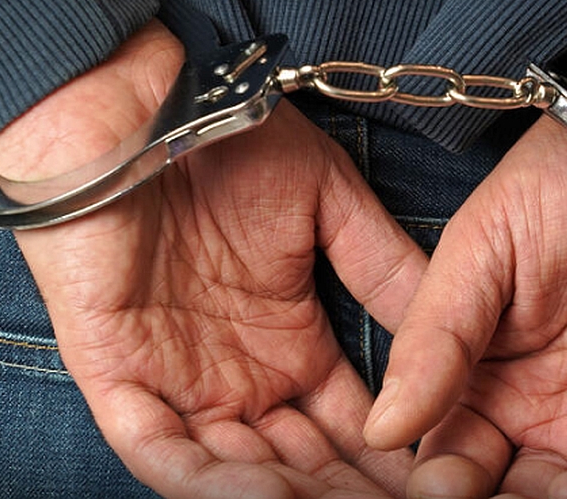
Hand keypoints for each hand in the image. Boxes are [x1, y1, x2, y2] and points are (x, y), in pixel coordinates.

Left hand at [0, 22, 426, 497]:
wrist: (139, 107)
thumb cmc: (232, 142)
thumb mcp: (328, 200)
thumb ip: (382, 262)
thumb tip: (448, 325)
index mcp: (291, 344)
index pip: (351, 424)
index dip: (391, 454)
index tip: (437, 475)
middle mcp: (241, 378)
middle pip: (302, 463)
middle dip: (347, 490)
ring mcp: (179, 382)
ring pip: (237, 471)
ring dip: (288, 496)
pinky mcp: (118, 378)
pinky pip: (160, 451)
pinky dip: (208, 483)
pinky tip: (263, 497)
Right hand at [364, 72, 566, 497]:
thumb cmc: (555, 187)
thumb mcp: (477, 252)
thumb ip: (433, 340)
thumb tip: (381, 428)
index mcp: (487, 387)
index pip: (456, 464)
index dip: (448, 486)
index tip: (447, 483)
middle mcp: (551, 420)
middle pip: (525, 498)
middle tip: (536, 483)